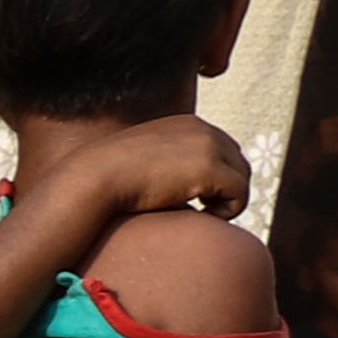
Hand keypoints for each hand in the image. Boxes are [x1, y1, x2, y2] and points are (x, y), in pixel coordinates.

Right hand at [75, 112, 251, 222]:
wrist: (94, 178)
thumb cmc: (110, 177)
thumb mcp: (144, 158)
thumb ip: (170, 162)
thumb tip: (191, 186)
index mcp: (187, 123)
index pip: (223, 149)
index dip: (216, 177)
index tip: (195, 196)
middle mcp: (203, 129)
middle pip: (239, 163)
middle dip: (226, 188)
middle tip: (201, 207)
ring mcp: (209, 146)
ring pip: (243, 179)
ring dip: (227, 199)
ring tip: (200, 210)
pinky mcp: (211, 168)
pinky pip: (240, 195)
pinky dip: (227, 210)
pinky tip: (201, 214)